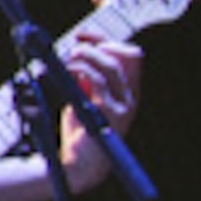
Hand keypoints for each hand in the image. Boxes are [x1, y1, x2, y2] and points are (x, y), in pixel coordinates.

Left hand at [54, 34, 141, 193]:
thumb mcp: (83, 101)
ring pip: (113, 65)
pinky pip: (100, 81)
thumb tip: (76, 55)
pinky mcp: (110, 112)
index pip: (127, 55)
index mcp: (126, 92)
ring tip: (69, 56)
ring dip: (88, 54)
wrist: (79, 165)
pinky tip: (69, 69)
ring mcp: (123, 105)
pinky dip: (83, 69)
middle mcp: (130, 97)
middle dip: (99, 44)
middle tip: (75, 46)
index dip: (105, 40)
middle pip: (126, 54)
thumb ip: (86, 81)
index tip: (82, 36)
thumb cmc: (80, 133)